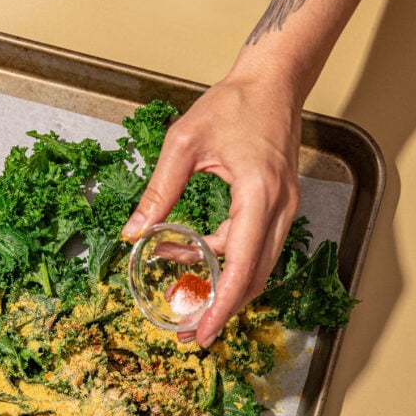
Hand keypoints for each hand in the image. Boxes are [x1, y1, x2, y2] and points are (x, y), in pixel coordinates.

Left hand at [122, 71, 301, 345]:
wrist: (273, 81)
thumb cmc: (233, 103)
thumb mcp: (184, 142)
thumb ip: (158, 190)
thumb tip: (132, 234)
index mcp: (259, 195)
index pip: (243, 266)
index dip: (222, 306)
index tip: (204, 334)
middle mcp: (279, 210)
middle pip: (254, 278)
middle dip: (222, 310)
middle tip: (189, 333)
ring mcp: (283, 211)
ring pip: (255, 268)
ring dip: (221, 287)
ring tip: (181, 297)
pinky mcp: (276, 208)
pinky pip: (251, 247)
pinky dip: (222, 259)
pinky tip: (186, 252)